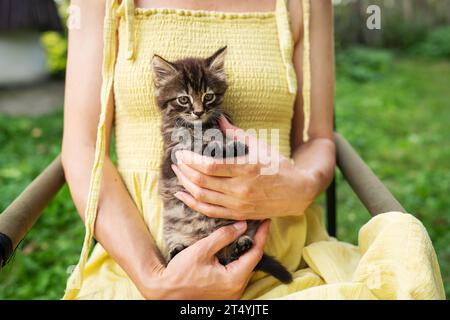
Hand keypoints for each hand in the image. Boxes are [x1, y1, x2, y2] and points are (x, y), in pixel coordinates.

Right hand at [139, 220, 269, 298]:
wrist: (165, 291)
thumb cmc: (181, 272)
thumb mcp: (202, 249)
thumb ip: (223, 236)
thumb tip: (242, 225)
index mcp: (234, 279)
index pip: (255, 253)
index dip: (262, 235)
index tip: (266, 221)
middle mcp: (236, 289)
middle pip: (252, 261)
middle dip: (255, 241)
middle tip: (258, 224)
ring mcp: (231, 293)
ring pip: (245, 267)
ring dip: (247, 250)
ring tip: (249, 232)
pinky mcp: (225, 293)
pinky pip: (237, 273)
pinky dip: (239, 259)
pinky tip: (237, 247)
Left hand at [171, 117, 315, 219]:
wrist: (297, 192)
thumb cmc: (279, 166)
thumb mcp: (261, 146)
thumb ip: (237, 134)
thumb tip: (219, 120)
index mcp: (246, 169)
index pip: (210, 166)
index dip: (191, 160)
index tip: (181, 153)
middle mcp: (241, 189)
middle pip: (202, 182)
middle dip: (184, 170)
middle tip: (176, 161)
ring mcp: (238, 204)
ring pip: (202, 197)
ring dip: (185, 185)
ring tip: (177, 174)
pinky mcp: (238, 214)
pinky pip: (209, 211)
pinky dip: (193, 204)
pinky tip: (183, 195)